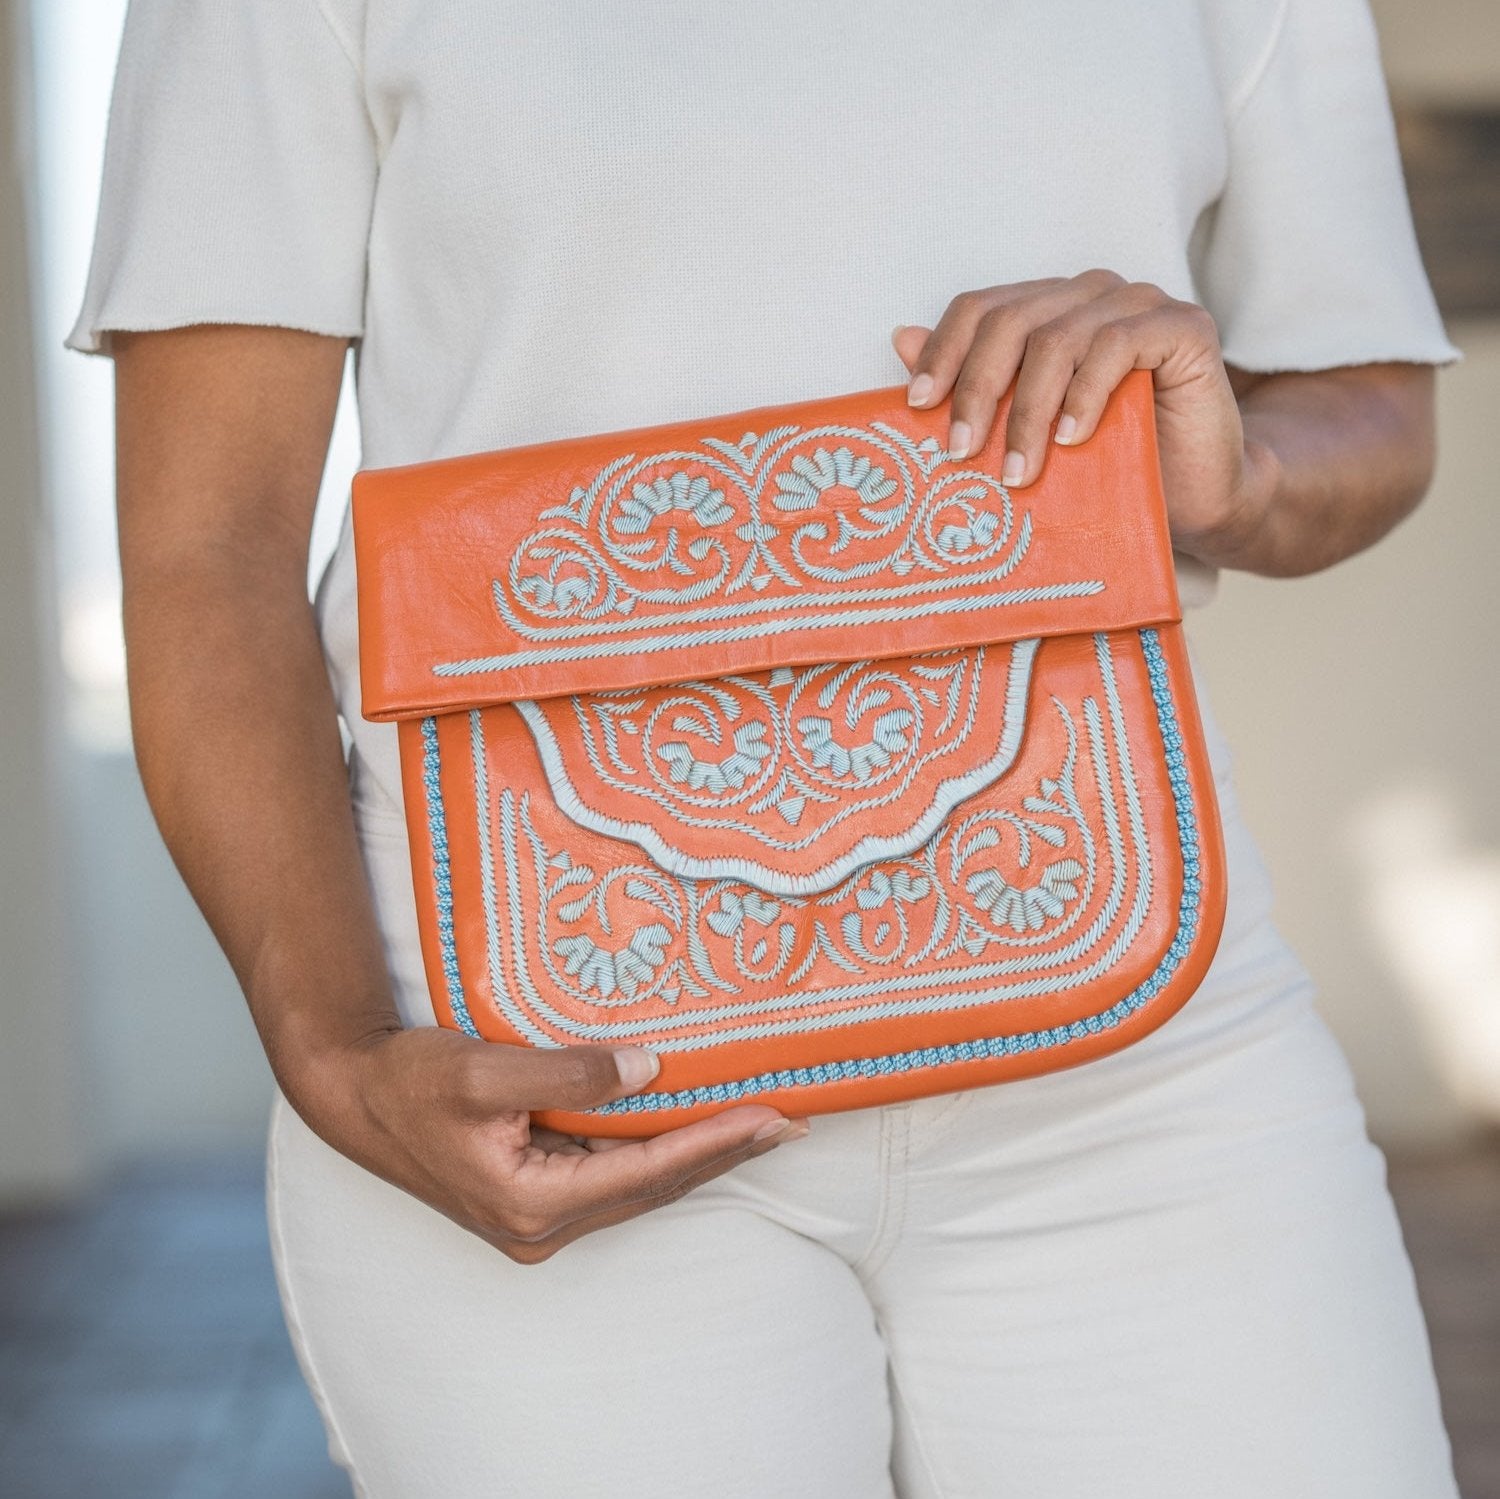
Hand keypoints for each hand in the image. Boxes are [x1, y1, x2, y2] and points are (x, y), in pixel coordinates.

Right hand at [285, 1027, 806, 1263]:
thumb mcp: (484, 1071)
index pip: (648, 1172)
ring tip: (758, 1122)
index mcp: (531, 1204)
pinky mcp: (533, 1193)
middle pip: (654, 1186)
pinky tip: (689, 1125)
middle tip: (791, 1120)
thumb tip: (651, 1069)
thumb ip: (569, 1074)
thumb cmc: (409, 1081)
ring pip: (638, 1182)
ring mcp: (537, 1214)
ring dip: (697, 1152)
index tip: (773, 1115)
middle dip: (723, 1152)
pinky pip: (612, 1172)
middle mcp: (541, 1223)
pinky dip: (658, 1149)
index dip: (715, 1141)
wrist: (353, 1093)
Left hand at [892, 270, 1272, 560]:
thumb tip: (899, 339)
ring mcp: (1139, 304)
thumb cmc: (1109, 465)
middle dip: (977, 391)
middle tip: (959, 454)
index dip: (944, 352)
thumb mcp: (1026, 431)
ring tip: (1016, 472)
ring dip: (1028, 412)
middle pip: (1011, 321)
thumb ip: (972, 384)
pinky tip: (1072, 439)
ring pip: (1060, 338)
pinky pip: (1120, 344)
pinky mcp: (1184, 326)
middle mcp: (1089, 294)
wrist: (1195, 496)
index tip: (918, 406)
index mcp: (1048, 309)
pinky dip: (1086, 395)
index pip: (980, 309)